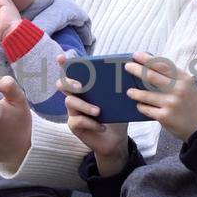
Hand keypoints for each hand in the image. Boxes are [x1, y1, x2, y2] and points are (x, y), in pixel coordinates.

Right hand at [57, 54, 127, 172]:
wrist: (116, 139)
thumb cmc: (117, 116)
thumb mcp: (121, 100)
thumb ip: (124, 86)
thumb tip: (135, 67)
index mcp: (86, 87)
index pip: (73, 72)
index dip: (64, 64)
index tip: (61, 57)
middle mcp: (77, 96)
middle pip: (63, 84)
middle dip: (69, 82)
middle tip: (81, 86)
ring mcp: (73, 111)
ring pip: (70, 102)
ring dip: (85, 105)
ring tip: (98, 111)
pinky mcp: (74, 125)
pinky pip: (78, 120)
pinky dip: (91, 123)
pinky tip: (102, 127)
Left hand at [125, 51, 196, 140]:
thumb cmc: (192, 103)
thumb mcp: (188, 86)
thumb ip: (173, 77)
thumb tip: (150, 68)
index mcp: (184, 79)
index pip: (162, 65)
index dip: (147, 59)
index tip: (136, 55)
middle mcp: (178, 90)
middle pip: (151, 77)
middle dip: (136, 70)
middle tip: (127, 67)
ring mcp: (171, 104)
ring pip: (145, 95)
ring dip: (134, 92)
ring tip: (129, 91)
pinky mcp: (164, 117)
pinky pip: (146, 109)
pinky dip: (141, 106)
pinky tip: (139, 105)